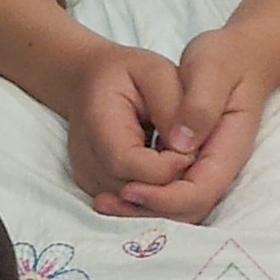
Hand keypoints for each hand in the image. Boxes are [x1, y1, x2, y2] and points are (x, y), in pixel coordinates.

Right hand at [64, 43, 200, 215]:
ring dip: (167, 191)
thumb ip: (175, 106)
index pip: (130, 165)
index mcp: (98, 124)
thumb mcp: (157, 72)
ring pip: (135, 206)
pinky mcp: (97, 188)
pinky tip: (165, 168)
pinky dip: (156, 194)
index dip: (168, 167)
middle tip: (193, 158)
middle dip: (173, 184)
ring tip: (178, 159)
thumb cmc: (127, 74)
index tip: (192, 148)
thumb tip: (188, 149)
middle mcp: (86, 159)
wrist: (90, 81)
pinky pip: (132, 205)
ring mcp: (89, 178)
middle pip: (134, 193)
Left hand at [111, 27, 273, 223]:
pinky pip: (162, 195)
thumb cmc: (222, 60)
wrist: (233, 58)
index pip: (199, 193)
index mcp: (226, 150)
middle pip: (184, 212)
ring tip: (101, 200)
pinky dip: (137, 197)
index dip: (163, 198)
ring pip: (171, 210)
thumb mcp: (212, 69)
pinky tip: (109, 188)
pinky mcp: (185, 167)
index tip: (128, 187)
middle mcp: (215, 168)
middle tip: (103, 202)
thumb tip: (182, 145)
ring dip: (136, 210)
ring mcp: (201, 170)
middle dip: (144, 212)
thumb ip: (200, 105)